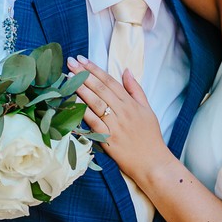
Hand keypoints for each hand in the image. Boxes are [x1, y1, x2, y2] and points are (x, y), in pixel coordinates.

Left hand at [67, 56, 167, 183]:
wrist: (153, 163)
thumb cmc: (150, 137)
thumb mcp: (148, 109)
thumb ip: (136, 90)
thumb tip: (127, 70)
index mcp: (131, 103)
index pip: (110, 81)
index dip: (95, 69)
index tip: (82, 59)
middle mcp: (123, 112)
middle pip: (100, 89)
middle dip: (84, 74)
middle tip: (70, 62)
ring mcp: (115, 125)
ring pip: (95, 103)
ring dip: (81, 89)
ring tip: (68, 77)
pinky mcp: (109, 139)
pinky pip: (93, 123)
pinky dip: (83, 112)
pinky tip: (73, 102)